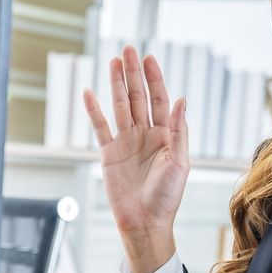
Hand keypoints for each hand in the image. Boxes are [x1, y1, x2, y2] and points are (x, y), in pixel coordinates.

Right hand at [82, 44, 188, 272]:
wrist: (145, 223)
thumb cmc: (167, 196)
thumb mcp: (179, 162)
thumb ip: (179, 130)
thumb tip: (182, 99)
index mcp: (166, 135)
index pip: (160, 100)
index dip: (155, 79)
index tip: (149, 59)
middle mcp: (146, 134)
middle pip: (138, 97)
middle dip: (134, 74)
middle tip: (129, 50)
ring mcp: (127, 142)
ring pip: (120, 106)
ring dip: (116, 84)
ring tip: (113, 62)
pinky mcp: (109, 153)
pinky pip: (100, 127)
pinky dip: (94, 111)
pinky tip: (89, 93)